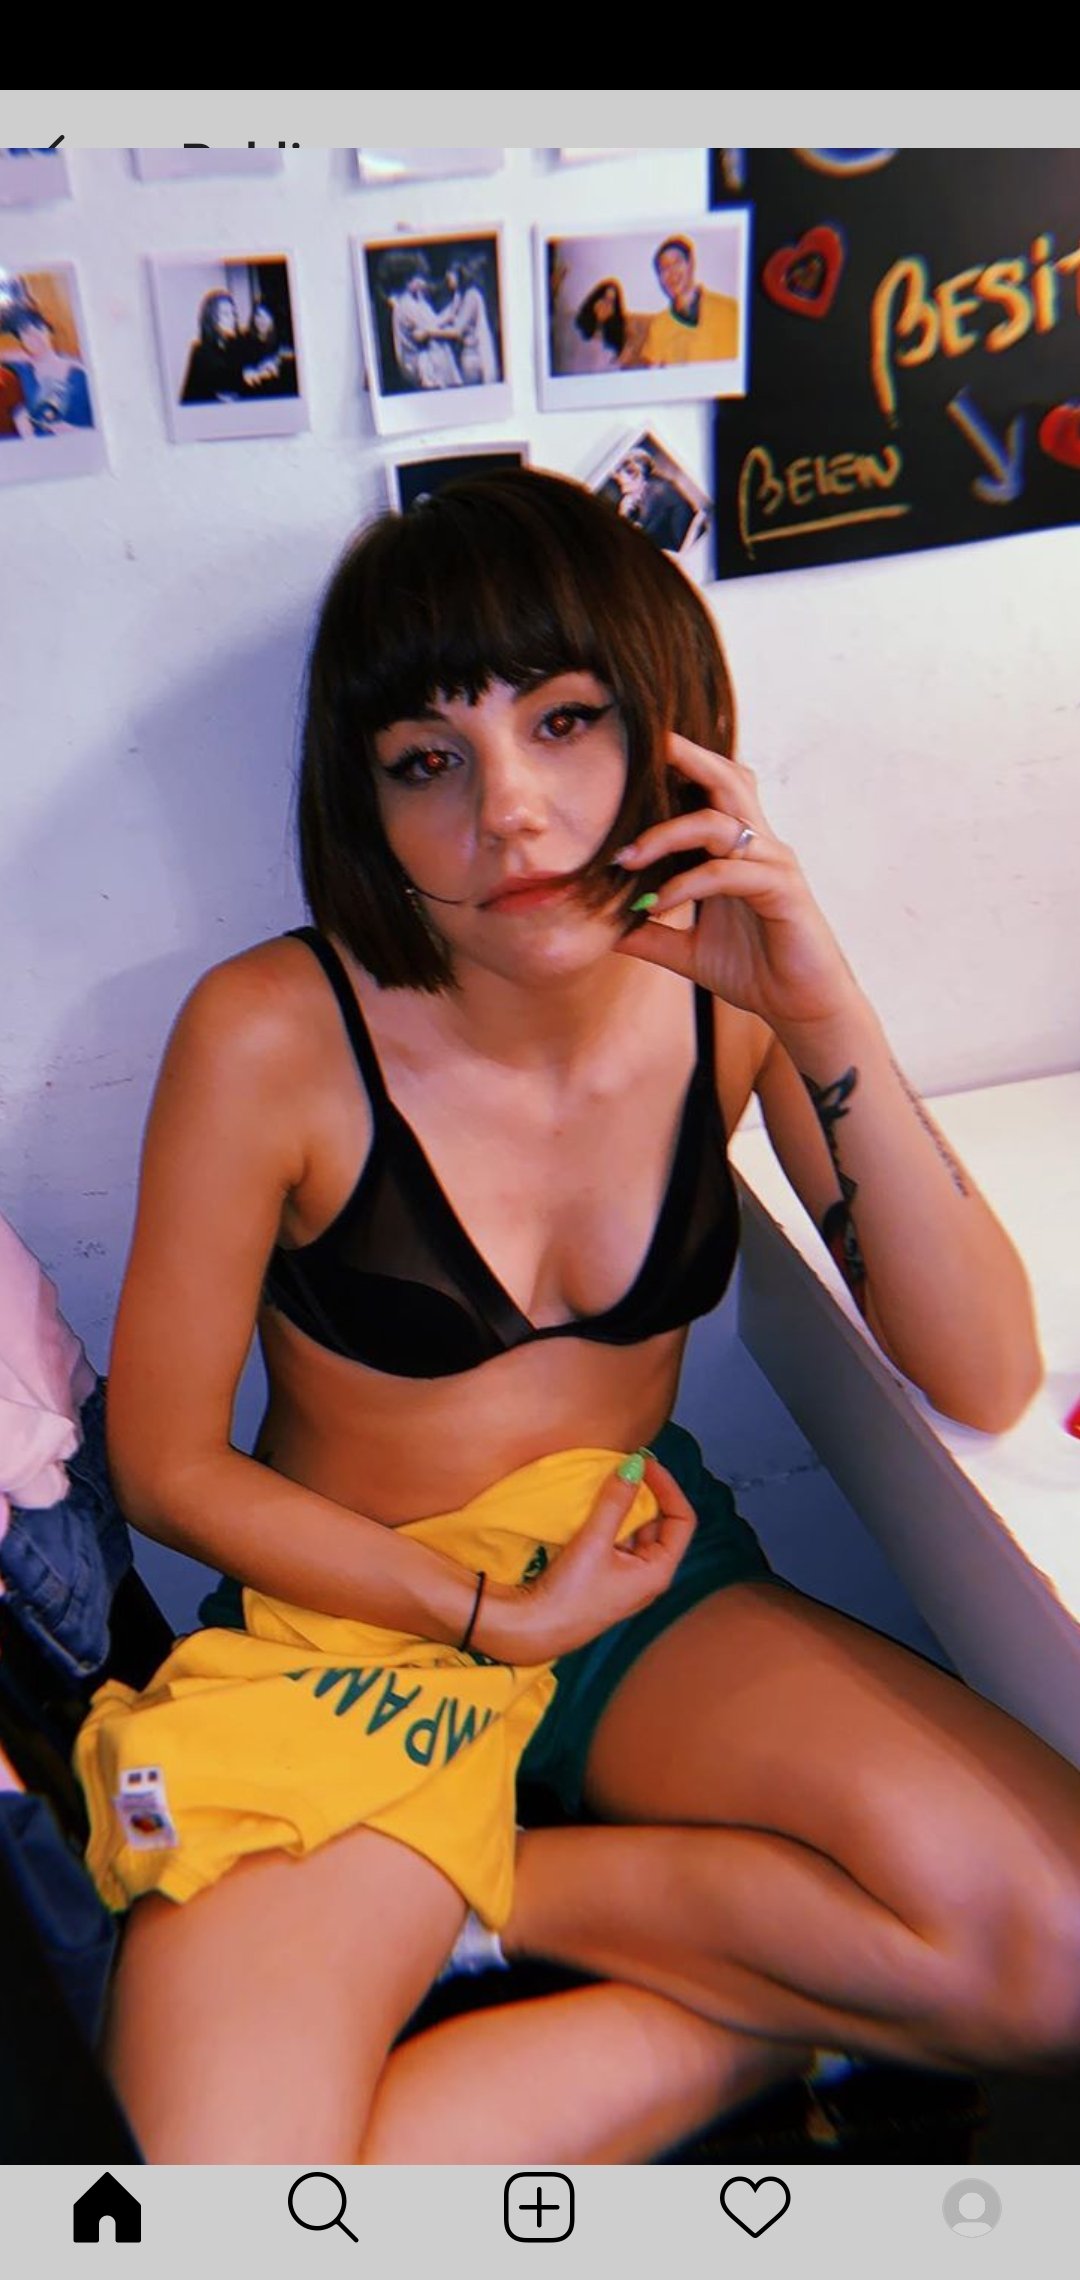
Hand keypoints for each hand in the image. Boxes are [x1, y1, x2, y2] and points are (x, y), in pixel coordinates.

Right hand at [484, 1455, 696, 1664]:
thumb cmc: (570, 1592)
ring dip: (627, 1506)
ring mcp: (629, 1578)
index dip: (668, 1486)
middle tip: (627, 1466)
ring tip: (609, 1480)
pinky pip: (619, 1541)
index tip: (644, 1463)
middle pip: (662, 1524)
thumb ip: (615, 1502)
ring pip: (638, 1532)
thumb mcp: (593, 1542)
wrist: (534, 1630)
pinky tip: (595, 1506)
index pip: (682, 1519)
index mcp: (658, 1571)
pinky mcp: (608, 1578)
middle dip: (647, 1494)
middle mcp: (650, 1576)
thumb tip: (634, 1464)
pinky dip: (612, 1520)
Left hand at [613, 734, 862, 1037]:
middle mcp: (758, 846)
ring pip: (720, 822)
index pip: (711, 790)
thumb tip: (599, 931)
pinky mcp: (784, 891)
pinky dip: (690, 883)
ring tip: (626, 858)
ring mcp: (773, 864)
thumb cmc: (754, 971)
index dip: (679, 769)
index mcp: (737, 850)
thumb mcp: (687, 952)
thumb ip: (649, 935)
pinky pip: (729, 872)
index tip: (630, 760)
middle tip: (644, 746)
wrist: (802, 1007)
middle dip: (686, 757)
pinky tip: (661, 903)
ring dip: (667, 834)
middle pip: (726, 779)